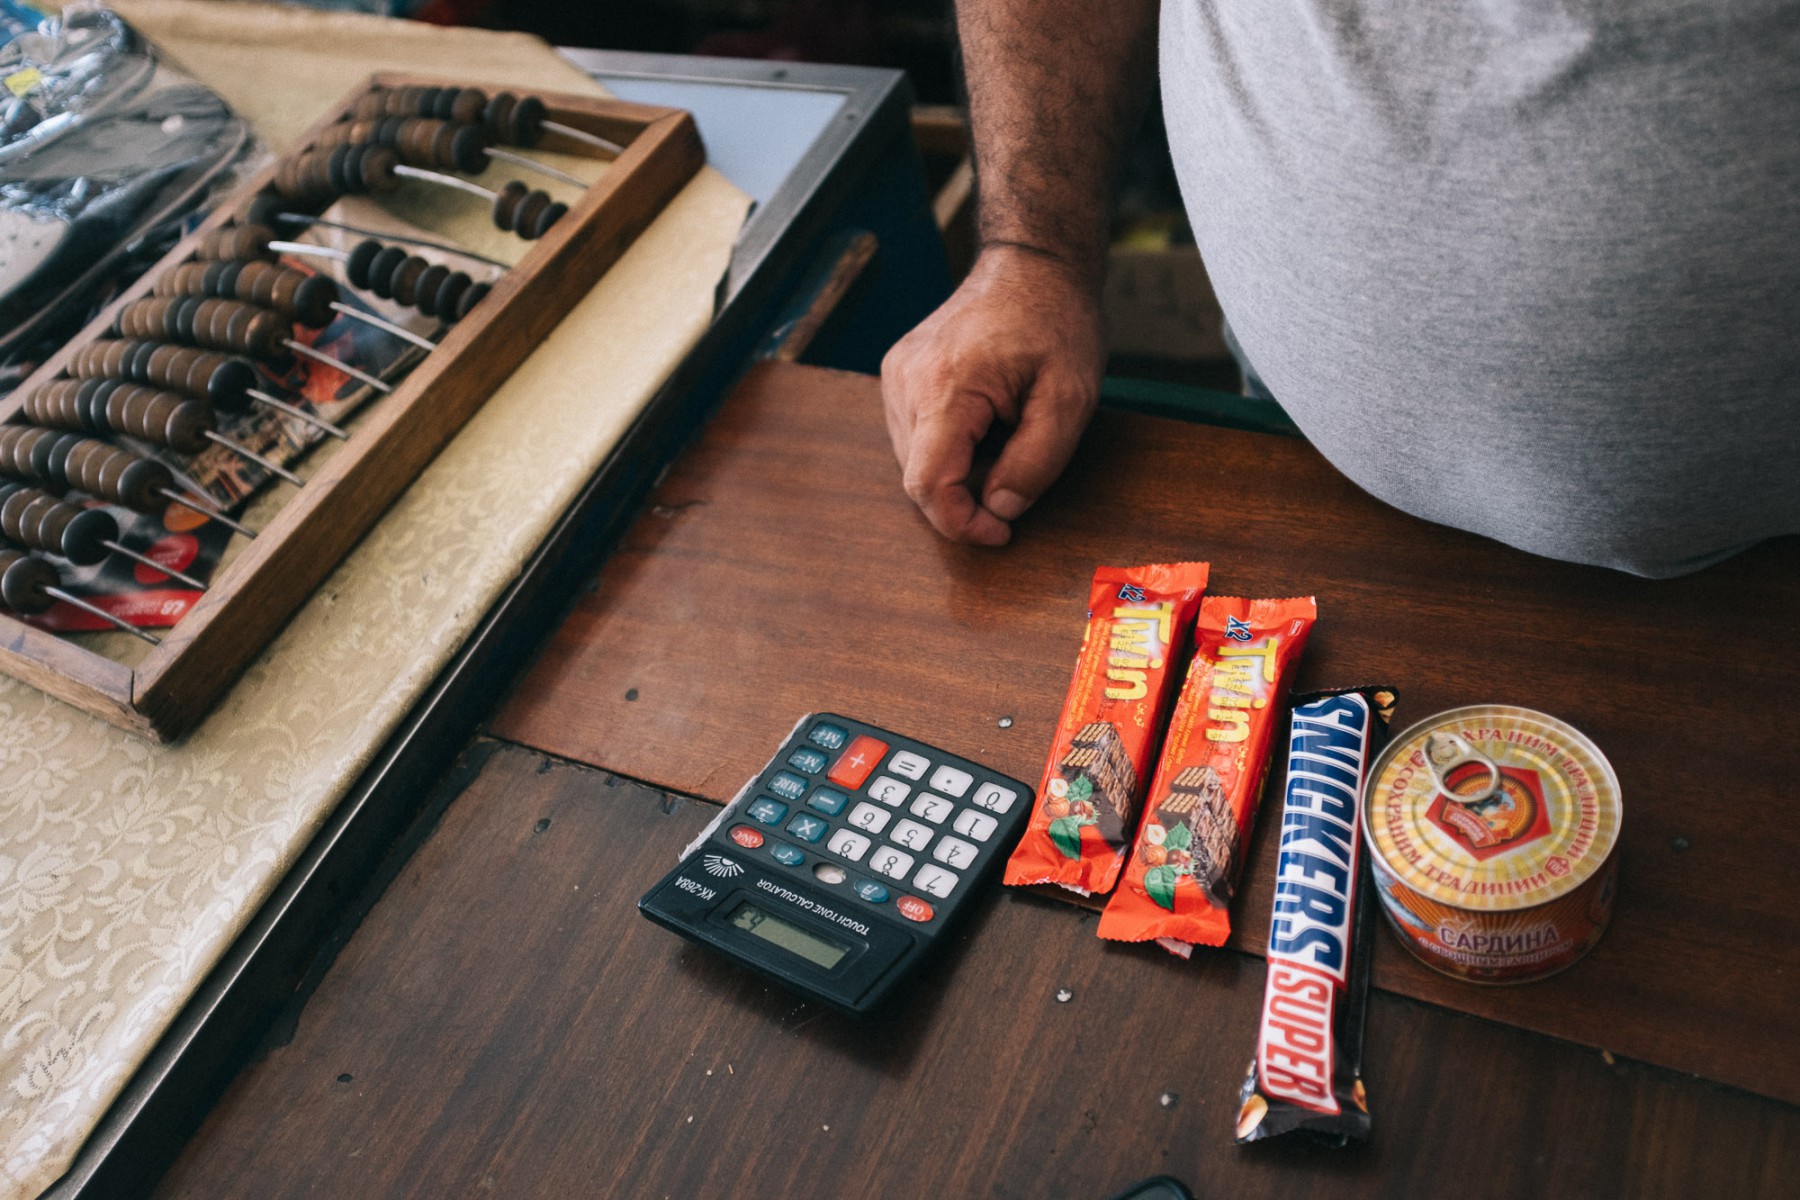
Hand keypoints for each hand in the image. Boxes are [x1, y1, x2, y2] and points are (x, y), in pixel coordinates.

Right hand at [880, 245, 1103, 544]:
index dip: (962, 524)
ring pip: (913, 461)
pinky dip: (948, 448)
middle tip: (1018, 473)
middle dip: (966, 496)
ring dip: (958, 471)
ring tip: (1006, 435)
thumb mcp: (1070, 400)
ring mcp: (896, 374)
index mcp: (946, 385)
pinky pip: (914, 436)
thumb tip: (998, 508)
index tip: (1001, 531)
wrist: (1032, 264)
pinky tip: (985, 423)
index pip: (927, 485)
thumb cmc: (1056, 323)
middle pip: (918, 478)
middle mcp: (906, 380)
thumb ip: (1035, 463)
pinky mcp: (898, 373)